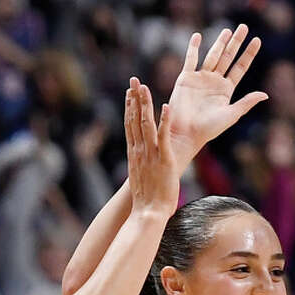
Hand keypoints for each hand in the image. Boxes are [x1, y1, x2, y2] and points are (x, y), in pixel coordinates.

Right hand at [126, 78, 178, 218]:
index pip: (129, 126)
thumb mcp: (141, 179)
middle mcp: (139, 151)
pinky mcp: (163, 159)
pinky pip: (163, 136)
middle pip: (133, 119)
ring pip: (145, 123)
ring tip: (144, 86)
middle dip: (133, 98)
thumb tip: (144, 166)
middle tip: (134, 80)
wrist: (146, 214)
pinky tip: (166, 106)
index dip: (129, 107)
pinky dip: (164, 121)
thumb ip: (142, 168)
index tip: (129, 93)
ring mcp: (150, 154)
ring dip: (144, 103)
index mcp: (134, 154)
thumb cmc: (147, 202)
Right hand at [165, 25, 267, 167]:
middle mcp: (214, 82)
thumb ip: (247, 103)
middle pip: (228, 57)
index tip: (257, 40)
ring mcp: (200, 78)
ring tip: (227, 30)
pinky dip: (193, 48)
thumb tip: (265, 94)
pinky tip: (198, 36)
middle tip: (244, 27)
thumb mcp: (231, 115)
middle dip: (236, 42)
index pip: (240, 67)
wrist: (186, 133)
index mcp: (226, 90)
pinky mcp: (186, 78)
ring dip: (220, 42)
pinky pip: (190, 59)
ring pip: (213, 55)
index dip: (249, 54)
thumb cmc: (209, 129)